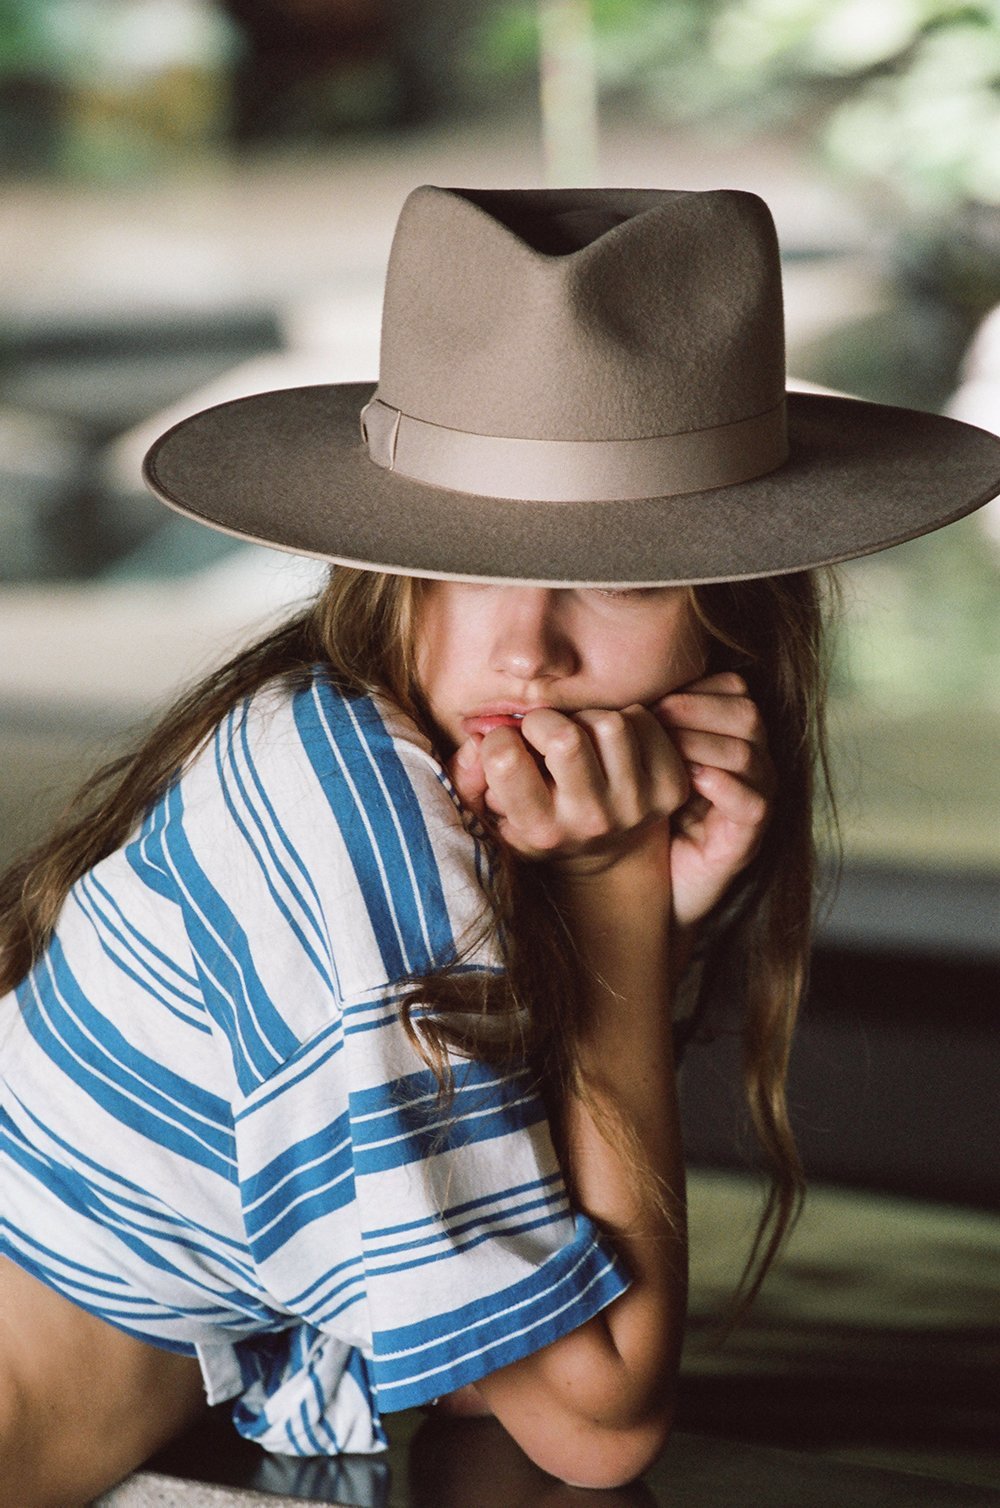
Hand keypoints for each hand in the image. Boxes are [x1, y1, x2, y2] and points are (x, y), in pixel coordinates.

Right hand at [448, 704, 688, 876]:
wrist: (608, 852)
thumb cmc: (539, 817)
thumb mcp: (490, 811)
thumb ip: (467, 777)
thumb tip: (476, 740)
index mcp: (540, 830)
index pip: (504, 759)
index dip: (499, 739)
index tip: (508, 745)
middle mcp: (590, 823)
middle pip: (564, 736)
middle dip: (544, 720)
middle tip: (543, 731)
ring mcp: (636, 807)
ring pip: (609, 724)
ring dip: (587, 718)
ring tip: (580, 736)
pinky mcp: (670, 789)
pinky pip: (645, 722)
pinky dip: (626, 719)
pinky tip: (612, 743)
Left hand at [654, 672, 773, 929]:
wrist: (660, 885)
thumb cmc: (644, 814)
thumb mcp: (637, 761)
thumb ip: (630, 724)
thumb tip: (591, 688)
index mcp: (727, 734)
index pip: (733, 688)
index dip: (696, 688)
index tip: (652, 700)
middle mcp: (749, 762)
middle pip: (746, 713)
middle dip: (698, 710)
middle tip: (657, 718)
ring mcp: (754, 797)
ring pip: (747, 753)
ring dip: (704, 744)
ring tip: (667, 749)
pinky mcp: (748, 836)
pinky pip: (752, 803)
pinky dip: (724, 786)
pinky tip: (692, 780)